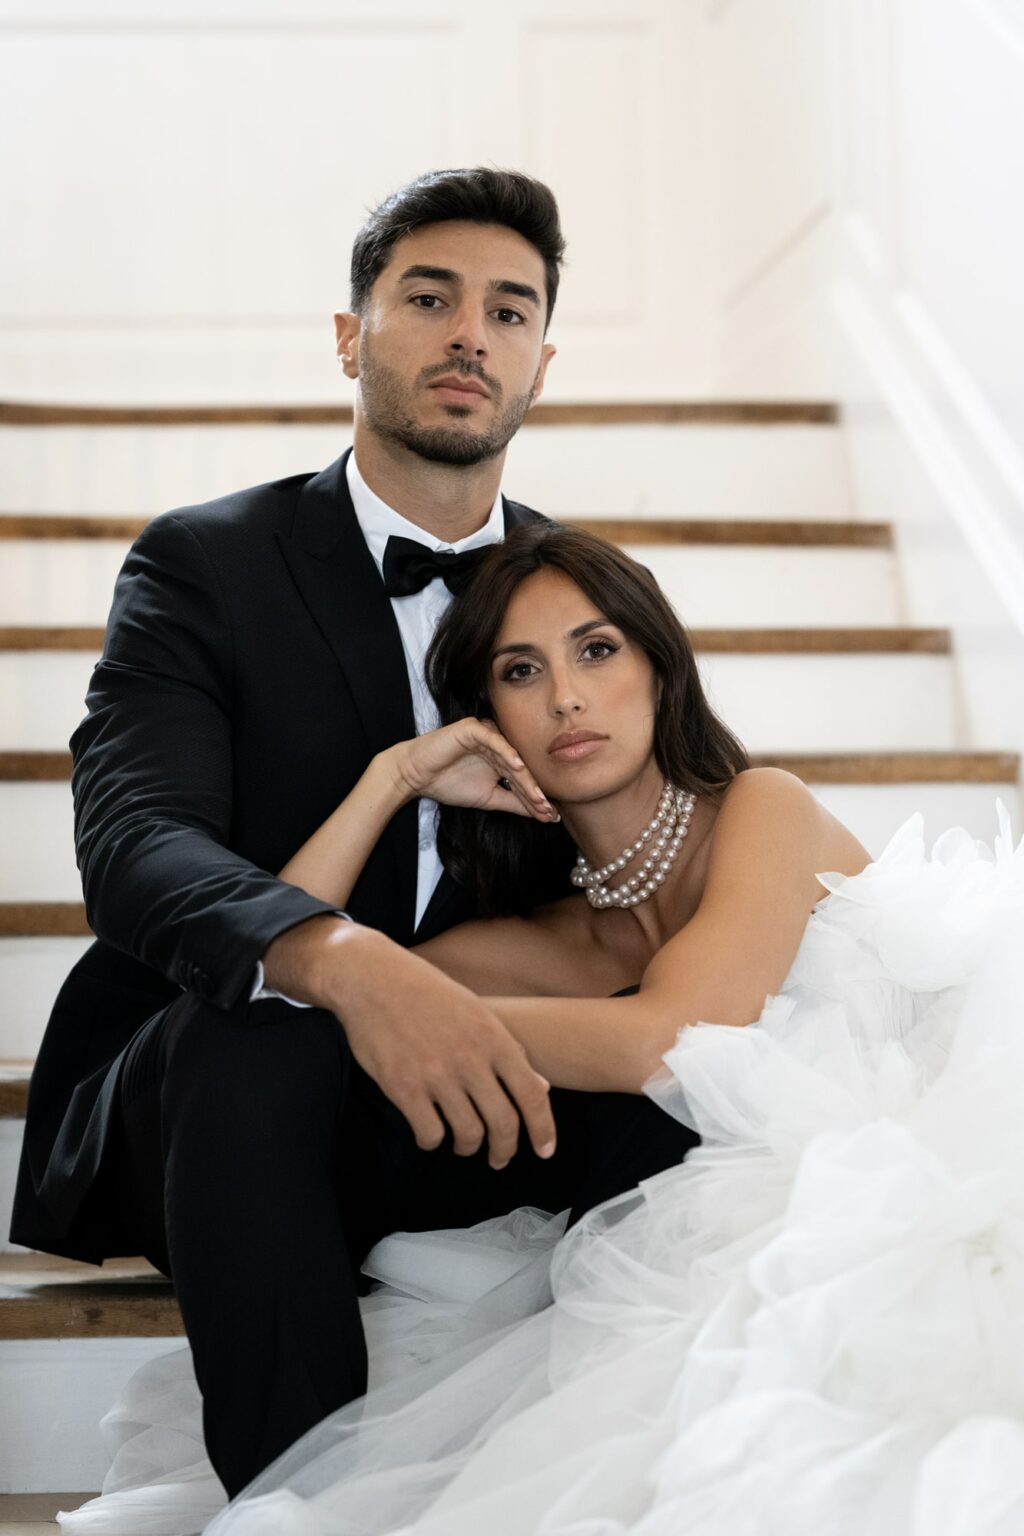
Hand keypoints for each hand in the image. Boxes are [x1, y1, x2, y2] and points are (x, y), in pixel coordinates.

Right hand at [321, 924, 556, 1168]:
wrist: (373, 979)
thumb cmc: (429, 994)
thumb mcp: (478, 1012)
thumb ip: (509, 1050)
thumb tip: (542, 1088)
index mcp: (493, 1038)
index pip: (531, 1095)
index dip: (543, 1129)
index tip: (546, 1151)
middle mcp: (469, 1058)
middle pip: (503, 1124)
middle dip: (505, 1150)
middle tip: (500, 1158)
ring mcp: (436, 1074)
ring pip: (468, 1134)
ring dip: (468, 1147)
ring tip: (464, 1144)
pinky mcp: (403, 1087)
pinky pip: (430, 1134)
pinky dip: (433, 1141)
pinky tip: (430, 1131)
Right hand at [387, 718, 559, 822]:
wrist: (416, 775)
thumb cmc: (448, 784)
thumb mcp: (488, 798)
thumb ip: (514, 803)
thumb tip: (542, 814)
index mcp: (502, 758)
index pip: (524, 779)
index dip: (536, 797)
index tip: (550, 817)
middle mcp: (498, 744)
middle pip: (521, 768)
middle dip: (535, 791)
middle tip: (547, 809)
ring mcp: (487, 734)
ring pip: (511, 756)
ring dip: (525, 777)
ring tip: (538, 796)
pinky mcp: (473, 727)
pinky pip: (493, 740)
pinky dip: (506, 752)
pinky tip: (518, 767)